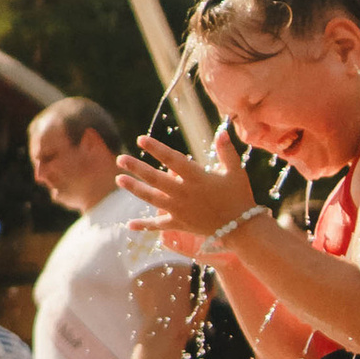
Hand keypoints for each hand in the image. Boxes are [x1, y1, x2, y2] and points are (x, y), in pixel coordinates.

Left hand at [114, 120, 253, 258]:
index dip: (156, 149)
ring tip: (119, 179)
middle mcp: (184, 193)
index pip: (172, 159)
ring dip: (134, 189)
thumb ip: (226, 151)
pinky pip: (158, 225)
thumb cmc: (239, 196)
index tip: (141, 139)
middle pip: (155, 179)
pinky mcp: (179, 224)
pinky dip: (144, 225)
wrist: (241, 228)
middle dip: (136, 168)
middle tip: (120, 159)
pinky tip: (129, 225)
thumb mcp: (235, 171)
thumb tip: (222, 130)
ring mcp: (179, 210)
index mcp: (197, 177)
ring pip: (152, 198)